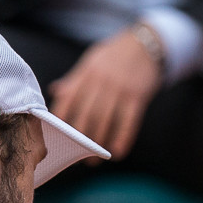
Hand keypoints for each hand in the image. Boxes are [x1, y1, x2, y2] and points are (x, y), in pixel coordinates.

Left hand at [50, 29, 163, 160]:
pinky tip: (117, 152)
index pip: (68, 98)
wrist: (147, 43)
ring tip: (93, 159)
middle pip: (86, 114)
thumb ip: (76, 78)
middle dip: (79, 138)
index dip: (60, 119)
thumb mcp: (93, 60)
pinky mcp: (137, 96)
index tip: (56, 136)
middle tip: (75, 156)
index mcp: (87, 72)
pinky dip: (122, 138)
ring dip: (98, 143)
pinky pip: (128, 121)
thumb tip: (56, 91)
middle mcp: (101, 81)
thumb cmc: (116, 54)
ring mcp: (119, 89)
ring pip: (105, 120)